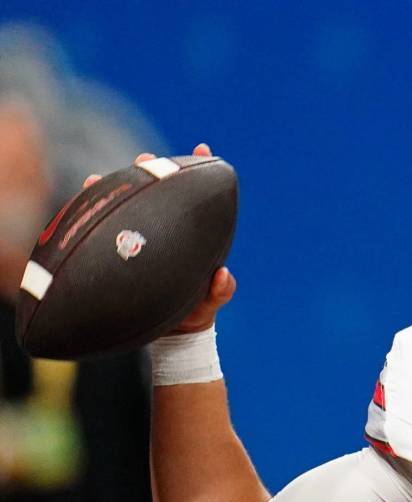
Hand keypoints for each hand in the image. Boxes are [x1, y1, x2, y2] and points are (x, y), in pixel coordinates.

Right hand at [82, 143, 235, 334]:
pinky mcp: (120, 251)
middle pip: (160, 192)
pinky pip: (104, 230)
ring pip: (129, 205)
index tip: (202, 149)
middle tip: (145, 159)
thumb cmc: (195, 313)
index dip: (200, 170)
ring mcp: (142, 238)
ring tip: (98, 176)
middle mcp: (168, 230)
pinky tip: (79, 204)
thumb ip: (220, 292)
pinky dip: (91, 216)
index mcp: (193, 236)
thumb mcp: (209, 304)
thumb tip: (223, 276)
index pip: (197, 196)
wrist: (171, 334)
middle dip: (152, 170)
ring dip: (116, 188)